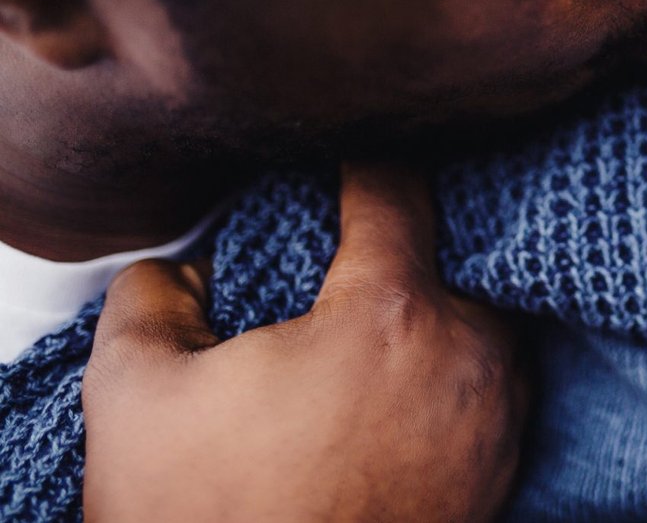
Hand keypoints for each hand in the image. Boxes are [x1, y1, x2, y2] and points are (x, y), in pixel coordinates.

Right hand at [83, 162, 529, 522]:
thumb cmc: (204, 519)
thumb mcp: (137, 394)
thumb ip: (155, 295)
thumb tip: (188, 267)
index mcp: (391, 313)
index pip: (397, 190)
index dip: (361, 166)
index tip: (341, 161)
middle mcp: (470, 353)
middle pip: (455, 254)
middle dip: (408, 248)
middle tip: (357, 254)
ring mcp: (500, 415)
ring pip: (483, 318)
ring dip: (440, 308)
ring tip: (375, 325)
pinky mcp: (508, 468)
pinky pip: (496, 383)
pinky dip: (457, 367)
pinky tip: (403, 385)